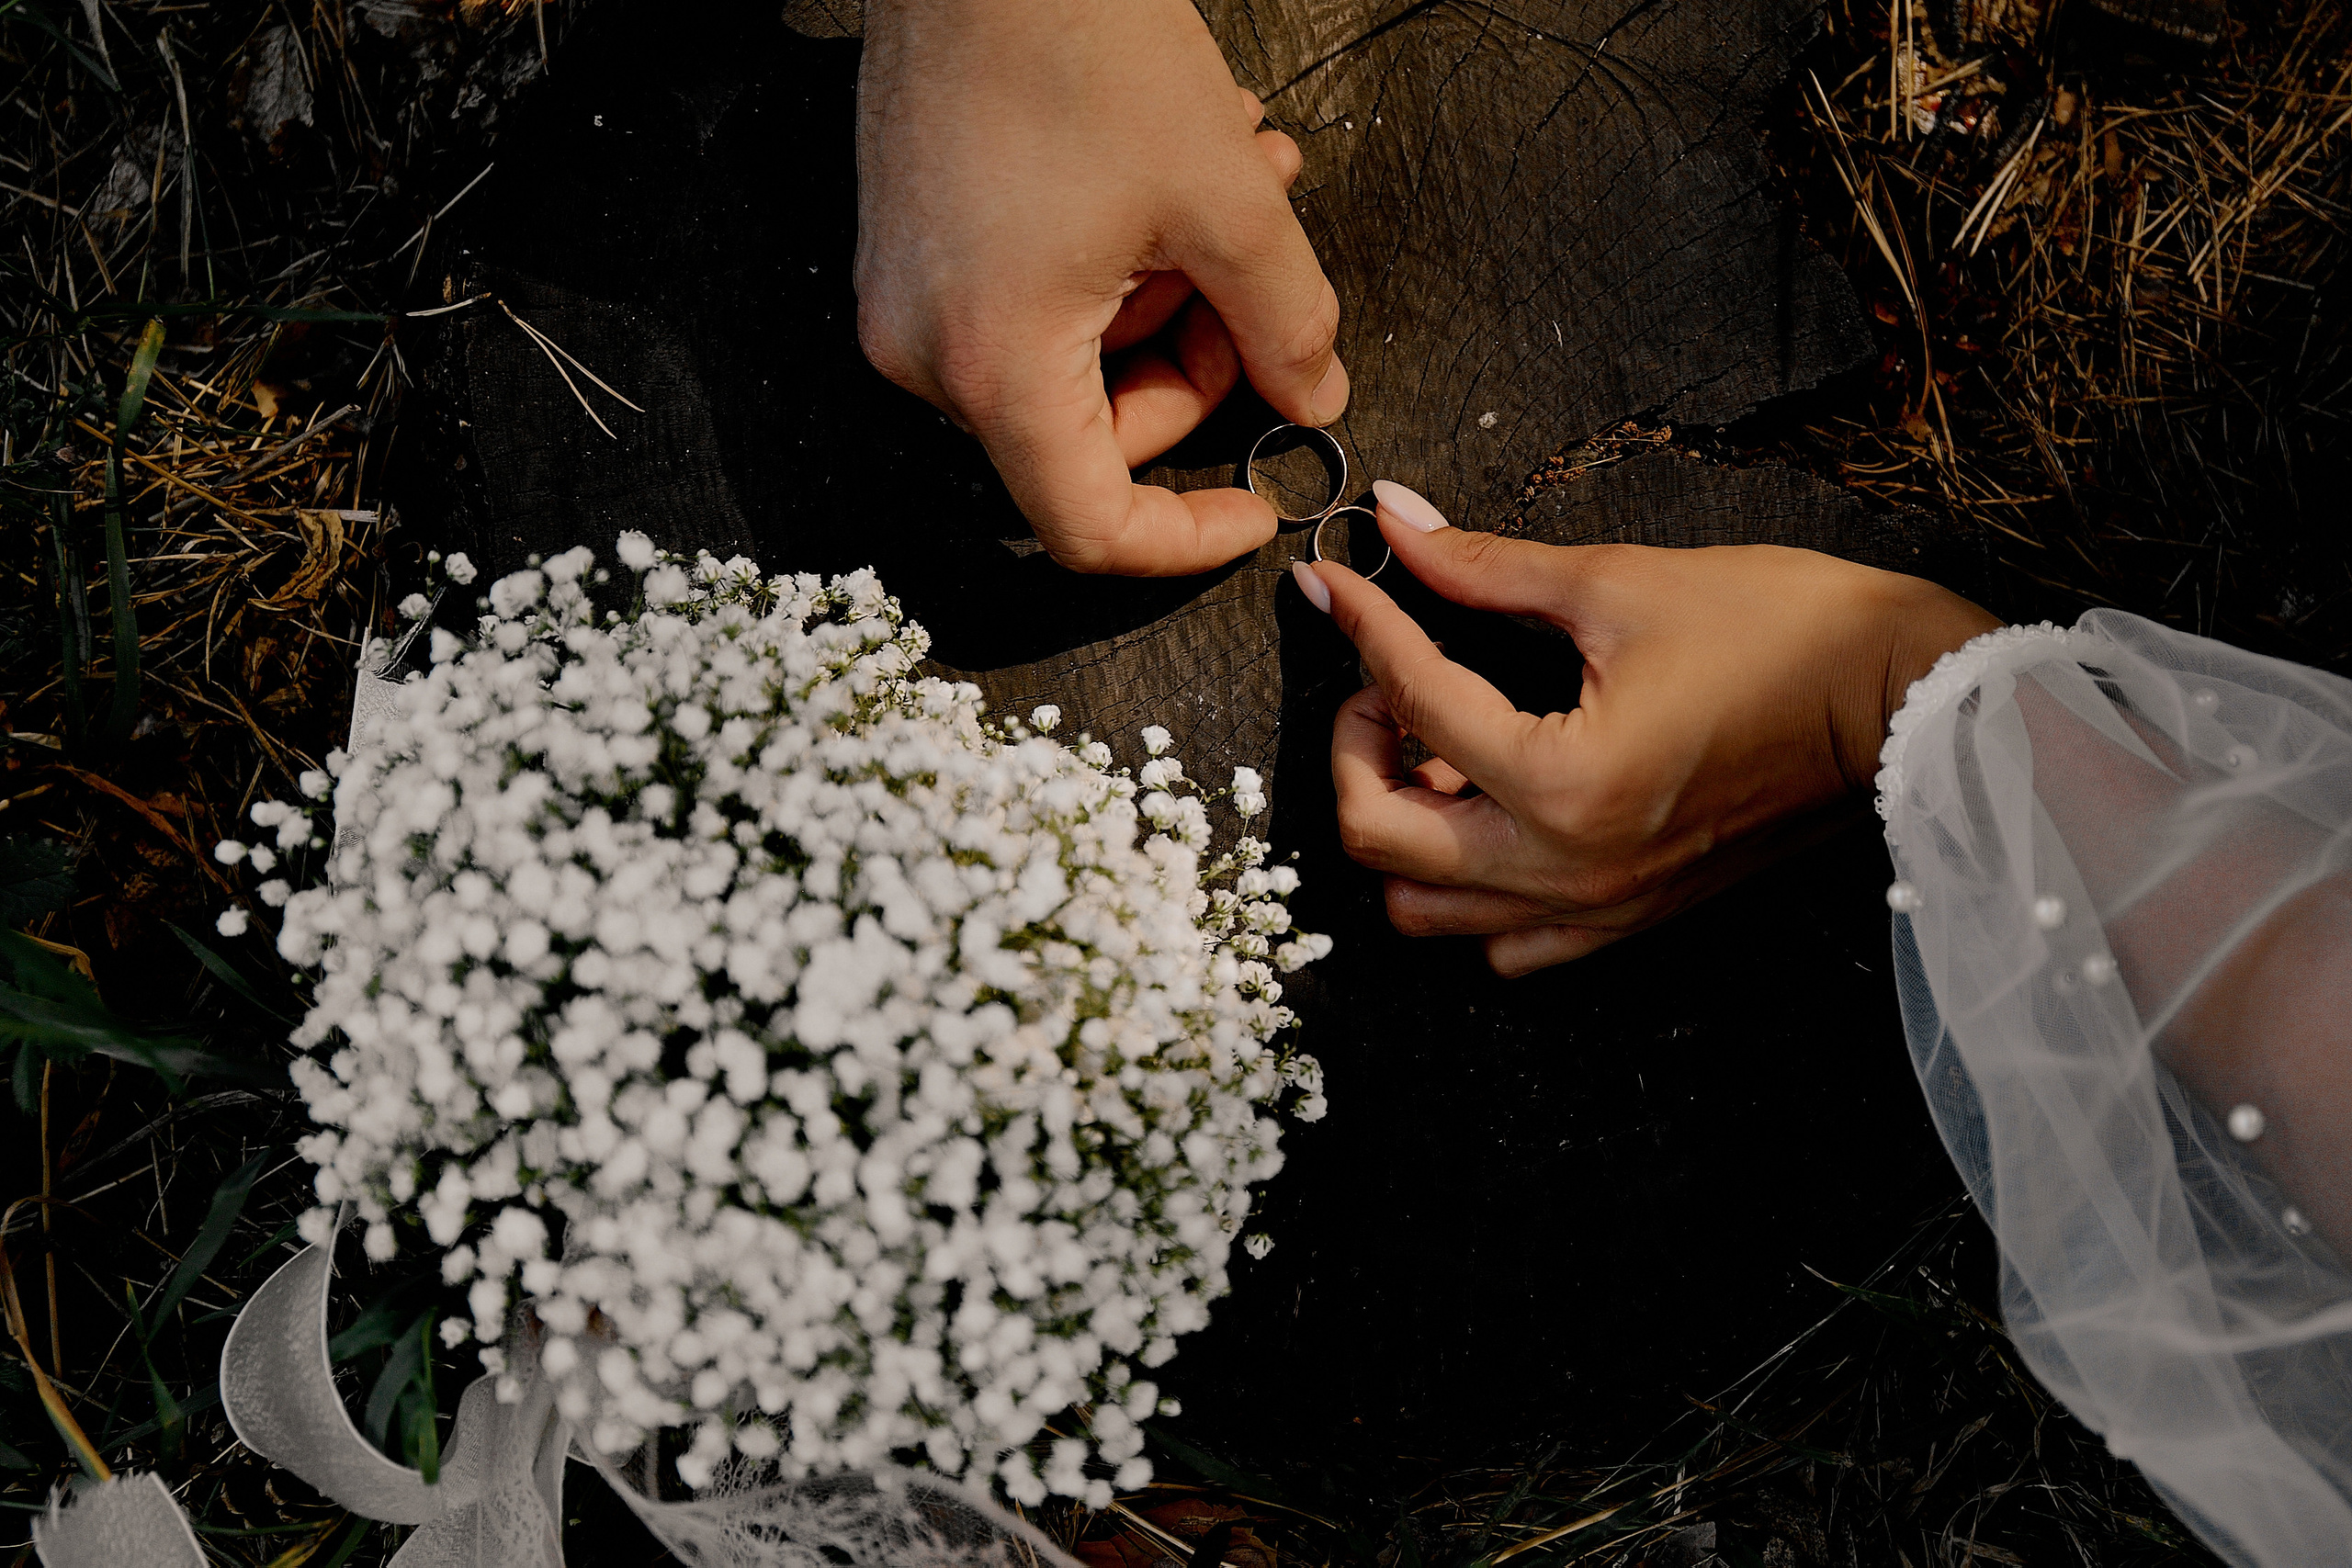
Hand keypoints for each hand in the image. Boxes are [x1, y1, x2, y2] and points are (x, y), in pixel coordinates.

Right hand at [854, 0, 1346, 574]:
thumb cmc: (1077, 41)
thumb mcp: (1229, 200)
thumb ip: (1288, 322)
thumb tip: (1316, 394)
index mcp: (994, 366)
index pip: (1090, 528)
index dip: (1184, 540)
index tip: (1251, 506)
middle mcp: (928, 357)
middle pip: (1094, 437)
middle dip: (1196, 361)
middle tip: (1256, 275)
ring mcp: (911, 306)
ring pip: (1075, 366)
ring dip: (1173, 295)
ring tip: (1233, 182)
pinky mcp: (914, 258)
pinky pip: (1033, 312)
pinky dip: (1117, 268)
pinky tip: (1171, 177)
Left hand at [1299, 482, 2001, 974]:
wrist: (1897, 702)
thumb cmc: (1783, 632)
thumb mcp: (1620, 583)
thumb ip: (1489, 567)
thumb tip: (1399, 521)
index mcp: (1562, 780)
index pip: (1412, 699)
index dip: (1363, 623)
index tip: (1335, 582)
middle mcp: (1566, 866)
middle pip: (1378, 839)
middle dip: (1354, 749)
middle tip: (1385, 684)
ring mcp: (1594, 907)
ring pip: (1423, 910)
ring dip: (1401, 830)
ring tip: (1434, 751)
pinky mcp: (1625, 919)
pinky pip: (1501, 945)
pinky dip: (1465, 890)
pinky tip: (1487, 810)